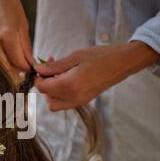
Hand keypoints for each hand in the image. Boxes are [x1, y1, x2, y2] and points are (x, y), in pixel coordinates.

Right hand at [0, 0, 33, 74]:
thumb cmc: (8, 3)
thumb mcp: (23, 24)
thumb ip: (26, 47)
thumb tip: (31, 65)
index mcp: (6, 35)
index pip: (19, 64)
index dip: (27, 68)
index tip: (31, 68)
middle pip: (6, 68)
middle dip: (16, 69)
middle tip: (23, 65)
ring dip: (6, 62)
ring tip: (12, 53)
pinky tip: (0, 45)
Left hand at [34, 41, 159, 110]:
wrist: (122, 63)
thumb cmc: (100, 56)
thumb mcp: (74, 57)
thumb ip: (54, 66)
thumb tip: (37, 69)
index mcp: (69, 85)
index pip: (43, 88)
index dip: (38, 78)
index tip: (41, 67)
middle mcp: (73, 97)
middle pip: (47, 98)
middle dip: (45, 84)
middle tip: (50, 69)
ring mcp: (79, 101)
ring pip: (55, 104)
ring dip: (52, 91)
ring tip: (59, 74)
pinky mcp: (84, 101)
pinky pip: (65, 103)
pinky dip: (60, 94)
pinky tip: (66, 78)